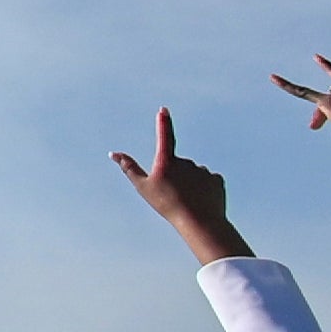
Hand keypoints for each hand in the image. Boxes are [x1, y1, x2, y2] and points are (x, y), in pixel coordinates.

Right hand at [110, 110, 251, 265]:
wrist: (199, 221)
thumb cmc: (167, 205)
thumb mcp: (143, 187)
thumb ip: (129, 168)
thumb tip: (114, 153)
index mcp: (167, 162)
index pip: (165, 136)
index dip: (164, 122)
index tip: (163, 109)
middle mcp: (186, 162)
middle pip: (178, 165)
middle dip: (175, 176)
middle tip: (172, 195)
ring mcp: (203, 170)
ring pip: (194, 173)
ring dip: (190, 183)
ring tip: (187, 201)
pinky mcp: (216, 180)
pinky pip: (207, 181)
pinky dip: (203, 189)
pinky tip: (201, 201)